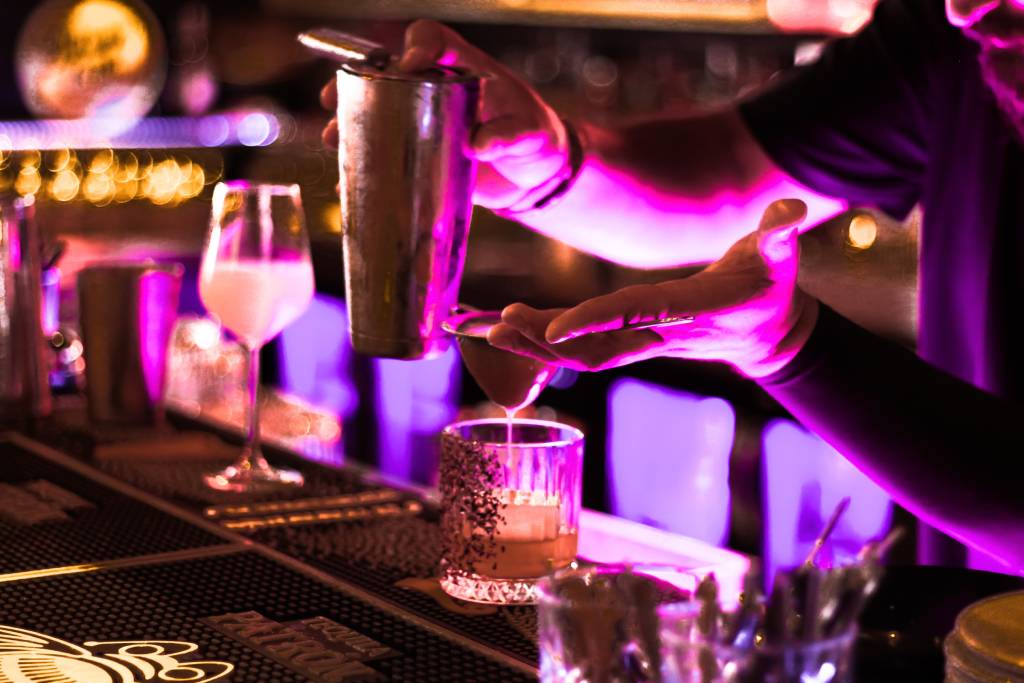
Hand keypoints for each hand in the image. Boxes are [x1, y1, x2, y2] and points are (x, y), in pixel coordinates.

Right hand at [320, 20, 567, 209]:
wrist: (532, 175)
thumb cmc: (535, 139)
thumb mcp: (530, 134)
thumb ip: (508, 135)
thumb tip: (477, 145)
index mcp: (461, 68)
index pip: (431, 38)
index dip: (415, 46)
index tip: (406, 67)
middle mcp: (434, 88)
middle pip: (384, 72)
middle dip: (354, 83)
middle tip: (334, 101)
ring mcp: (422, 121)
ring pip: (375, 111)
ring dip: (348, 123)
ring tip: (332, 140)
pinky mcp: (418, 154)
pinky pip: (384, 154)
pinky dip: (363, 167)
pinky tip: (344, 182)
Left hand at [487, 199, 818, 377]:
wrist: (766, 335)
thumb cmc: (770, 289)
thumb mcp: (780, 258)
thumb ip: (779, 234)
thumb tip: (790, 209)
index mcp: (691, 311)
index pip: (636, 315)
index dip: (596, 321)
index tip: (553, 328)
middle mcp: (660, 333)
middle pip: (595, 346)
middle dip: (545, 341)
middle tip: (497, 326)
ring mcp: (642, 341)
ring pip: (582, 352)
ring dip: (535, 344)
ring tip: (488, 328)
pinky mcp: (631, 339)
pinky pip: (582, 346)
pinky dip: (544, 340)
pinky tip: (508, 327)